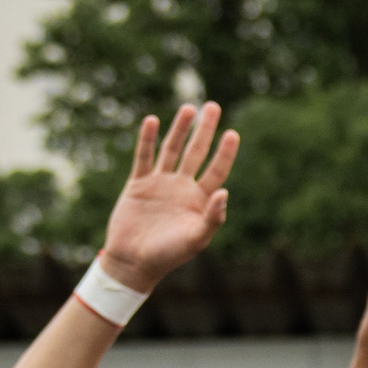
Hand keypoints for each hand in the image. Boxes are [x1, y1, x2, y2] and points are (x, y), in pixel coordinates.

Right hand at [98, 103, 238, 290]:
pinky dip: (147, 139)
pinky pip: (144, 157)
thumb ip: (212, 218)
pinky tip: (152, 121)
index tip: (233, 133)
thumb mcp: (196, 239)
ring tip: (189, 108)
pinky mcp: (138, 184)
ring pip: (171, 150)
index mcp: (200, 200)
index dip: (225, 152)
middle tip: (213, 106)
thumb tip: (224, 193)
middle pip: (196, 152)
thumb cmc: (168, 256)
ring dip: (179, 129)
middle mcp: (182, 188)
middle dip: (205, 130)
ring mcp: (160, 184)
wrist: (133, 262)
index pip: (217, 170)